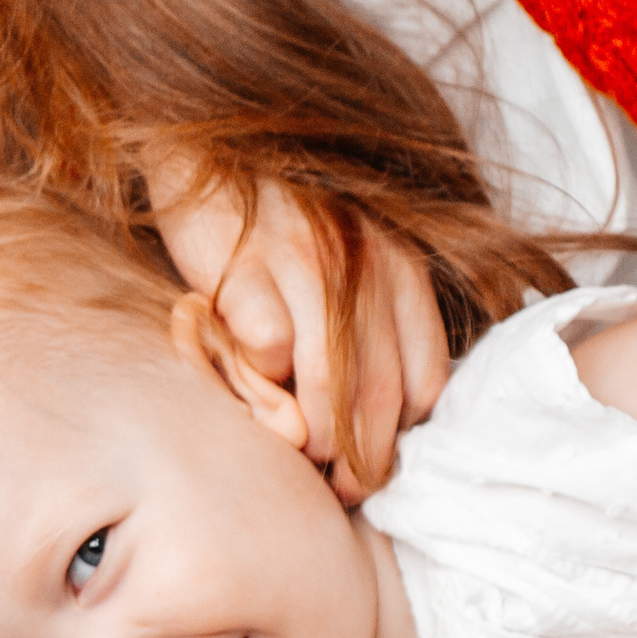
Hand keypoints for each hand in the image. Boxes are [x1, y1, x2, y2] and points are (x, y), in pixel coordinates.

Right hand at [151, 172, 449, 500]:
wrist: (211, 149)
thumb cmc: (282, 226)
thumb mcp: (348, 268)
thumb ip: (370, 336)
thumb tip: (372, 432)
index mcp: (401, 273)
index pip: (425, 382)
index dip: (400, 438)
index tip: (372, 463)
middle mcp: (364, 271)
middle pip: (380, 400)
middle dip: (360, 463)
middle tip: (337, 487)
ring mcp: (306, 269)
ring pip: (328, 392)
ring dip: (313, 440)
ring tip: (298, 452)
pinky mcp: (248, 272)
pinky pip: (266, 358)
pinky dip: (255, 382)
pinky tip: (244, 372)